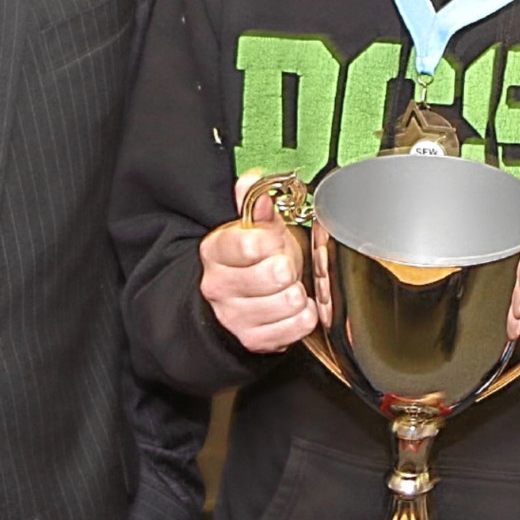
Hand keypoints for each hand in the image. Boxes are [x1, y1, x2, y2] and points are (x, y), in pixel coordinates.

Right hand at [201, 173, 318, 353]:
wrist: (237, 302)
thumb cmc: (250, 261)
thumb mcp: (253, 228)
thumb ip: (254, 203)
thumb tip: (253, 180)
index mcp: (215, 252)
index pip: (248, 245)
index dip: (272, 240)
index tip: (274, 240)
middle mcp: (218, 286)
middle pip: (274, 274)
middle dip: (289, 266)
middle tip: (283, 264)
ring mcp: (234, 316)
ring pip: (289, 301)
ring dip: (297, 291)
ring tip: (288, 286)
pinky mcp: (254, 340)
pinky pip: (298, 324)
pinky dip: (304, 314)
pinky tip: (294, 305)